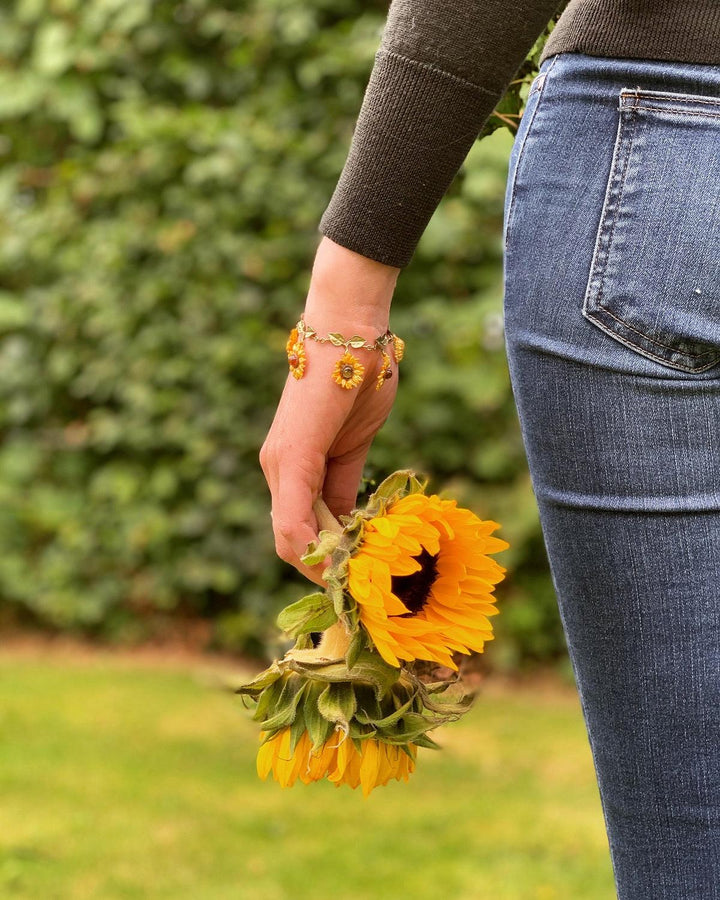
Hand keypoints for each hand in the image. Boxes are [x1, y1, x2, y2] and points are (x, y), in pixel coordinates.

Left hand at [260, 237, 399, 584]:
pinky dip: (316, 548)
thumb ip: (346, 486)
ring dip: (323, 565)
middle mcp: (278, 468)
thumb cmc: (358, 374)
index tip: (355, 580)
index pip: (300, 530)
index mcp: (293, 465)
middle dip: (324, 571)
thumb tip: (349, 527)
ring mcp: (280, 463)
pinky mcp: (292, 456)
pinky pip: (295, 518)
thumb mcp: (354, 446)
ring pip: (290, 537)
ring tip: (358, 585)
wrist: (352, 327)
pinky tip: (342, 565)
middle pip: (291, 541)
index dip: (324, 560)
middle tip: (359, 592)